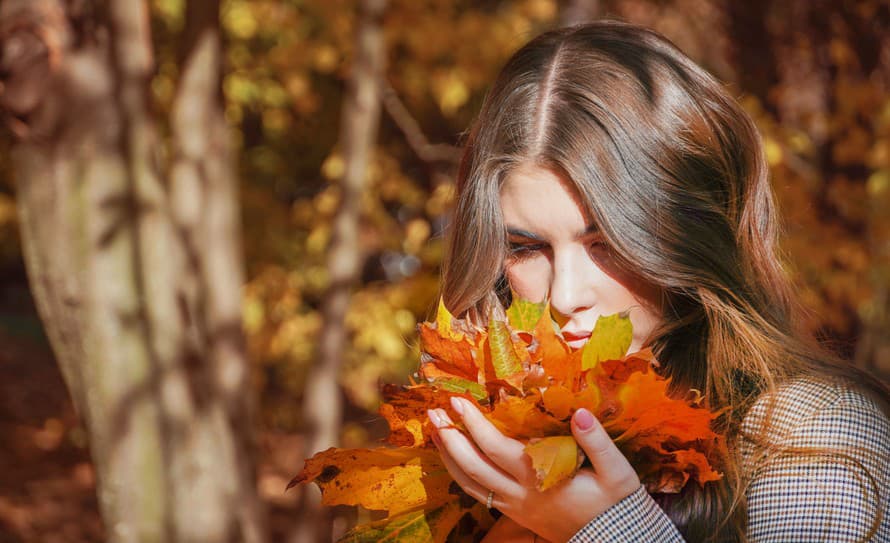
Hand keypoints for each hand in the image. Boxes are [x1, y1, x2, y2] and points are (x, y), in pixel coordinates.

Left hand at [428, 397, 640, 542]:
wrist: (614, 539)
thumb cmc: (615, 502)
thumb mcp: (617, 472)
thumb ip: (597, 442)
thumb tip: (579, 413)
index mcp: (539, 478)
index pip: (495, 448)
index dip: (473, 423)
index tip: (458, 400)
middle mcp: (519, 494)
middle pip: (472, 466)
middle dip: (450, 438)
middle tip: (434, 412)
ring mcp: (514, 506)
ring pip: (469, 483)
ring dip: (449, 457)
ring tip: (435, 432)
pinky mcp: (514, 513)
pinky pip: (478, 495)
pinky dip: (460, 475)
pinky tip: (454, 459)